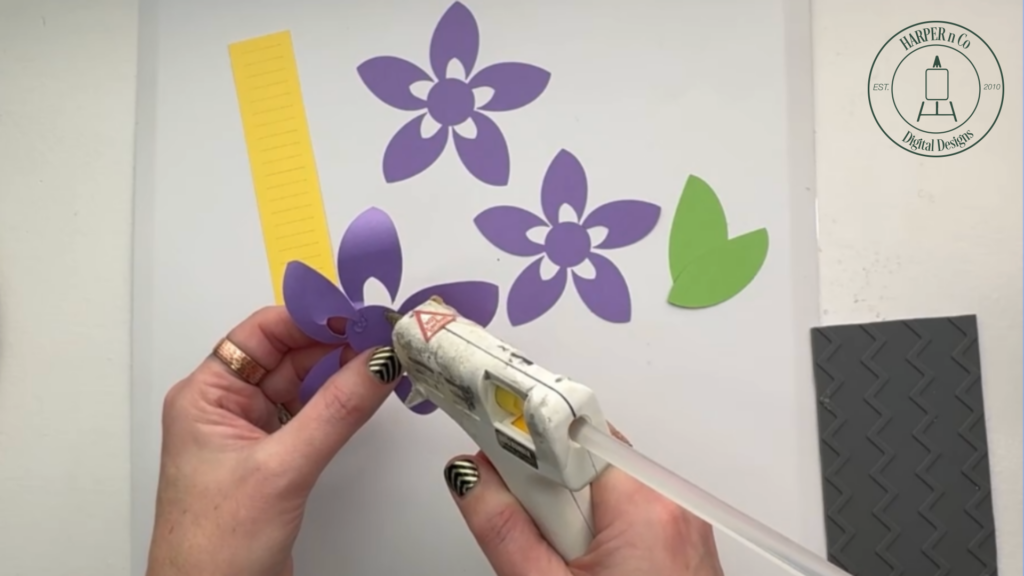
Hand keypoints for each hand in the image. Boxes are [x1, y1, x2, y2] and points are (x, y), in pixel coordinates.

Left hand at [146, 306, 403, 575]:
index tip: (359, 312)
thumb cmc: (213, 550)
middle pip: (289, 354)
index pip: (262, 332)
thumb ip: (336, 412)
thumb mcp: (281, 469)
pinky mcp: (278, 460)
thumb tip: (375, 362)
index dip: (311, 316)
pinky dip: (343, 403)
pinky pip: (314, 415)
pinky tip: (369, 392)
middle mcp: (228, 408)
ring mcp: (254, 434)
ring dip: (343, 371)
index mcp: (206, 395)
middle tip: (385, 334)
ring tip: (385, 356)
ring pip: (305, 384)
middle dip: (336, 341)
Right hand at [443, 428, 724, 575]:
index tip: (483, 414)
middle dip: (546, 483)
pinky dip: (596, 527)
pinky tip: (586, 568)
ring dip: (569, 510)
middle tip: (529, 529)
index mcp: (642, 505)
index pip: (570, 430)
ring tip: (564, 565)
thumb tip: (469, 476)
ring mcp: (681, 523)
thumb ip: (503, 526)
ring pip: (603, 485)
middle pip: (585, 456)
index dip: (523, 428)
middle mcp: (671, 504)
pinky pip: (626, 510)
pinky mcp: (681, 541)